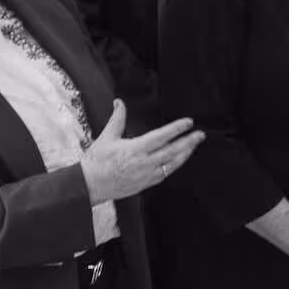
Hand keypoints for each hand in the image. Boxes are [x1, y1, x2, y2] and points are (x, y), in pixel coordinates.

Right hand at [80, 102, 203, 201]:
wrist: (88, 186)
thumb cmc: (96, 161)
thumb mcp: (107, 137)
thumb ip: (117, 118)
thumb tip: (120, 102)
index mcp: (135, 149)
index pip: (162, 136)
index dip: (177, 128)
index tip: (189, 122)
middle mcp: (144, 162)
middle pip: (172, 151)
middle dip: (188, 142)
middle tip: (200, 135)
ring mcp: (146, 175)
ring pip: (171, 164)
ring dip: (185, 154)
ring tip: (193, 146)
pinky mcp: (145, 184)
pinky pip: (164, 174)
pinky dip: (173, 166)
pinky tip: (178, 160)